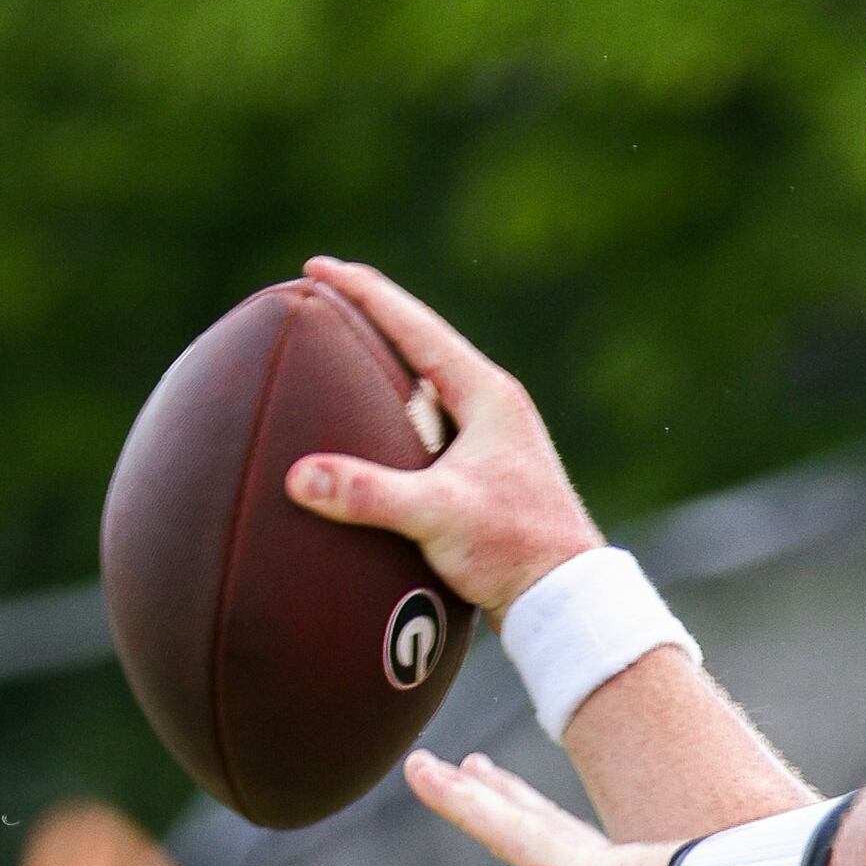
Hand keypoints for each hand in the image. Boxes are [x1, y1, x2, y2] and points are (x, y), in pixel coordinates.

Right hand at [283, 261, 600, 620]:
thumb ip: (368, 493)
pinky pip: (430, 427)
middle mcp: (492, 406)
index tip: (316, 266)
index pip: (413, 324)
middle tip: (321, 296)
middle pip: (420, 344)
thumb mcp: (437, 516)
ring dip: (384, 368)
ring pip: (427, 386)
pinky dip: (394, 417)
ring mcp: (492, 439)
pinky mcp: (487, 472)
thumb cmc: (514, 551)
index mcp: (486, 394)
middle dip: (369, 319)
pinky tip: (370, 432)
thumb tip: (299, 476)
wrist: (565, 599)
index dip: (362, 292)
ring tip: (337, 356)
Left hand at [400, 748, 785, 865]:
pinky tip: (427, 778)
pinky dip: (462, 806)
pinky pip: (505, 832)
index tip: (520, 807)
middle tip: (463, 770)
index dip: (546, 831)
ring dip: (460, 796)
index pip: (577, 859)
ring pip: (509, 826)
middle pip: (537, 829)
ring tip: (416, 766)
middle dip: (501, 797)